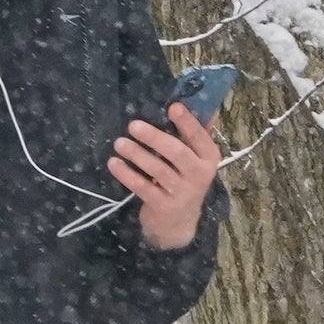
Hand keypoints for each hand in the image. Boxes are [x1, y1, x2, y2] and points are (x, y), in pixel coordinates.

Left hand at [110, 99, 219, 249]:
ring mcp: (181, 193)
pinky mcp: (163, 206)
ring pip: (157, 169)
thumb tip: (188, 100)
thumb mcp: (194, 159)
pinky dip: (127, 175)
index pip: (199, 136)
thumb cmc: (184, 180)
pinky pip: (143, 187)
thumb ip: (192, 133)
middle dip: (154, 137)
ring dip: (136, 154)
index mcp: (209, 158)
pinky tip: (114, 163)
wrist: (178, 223)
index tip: (172, 107)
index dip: (187, 122)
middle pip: (176, 152)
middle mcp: (199, 175)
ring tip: (119, 143)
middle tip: (133, 125)